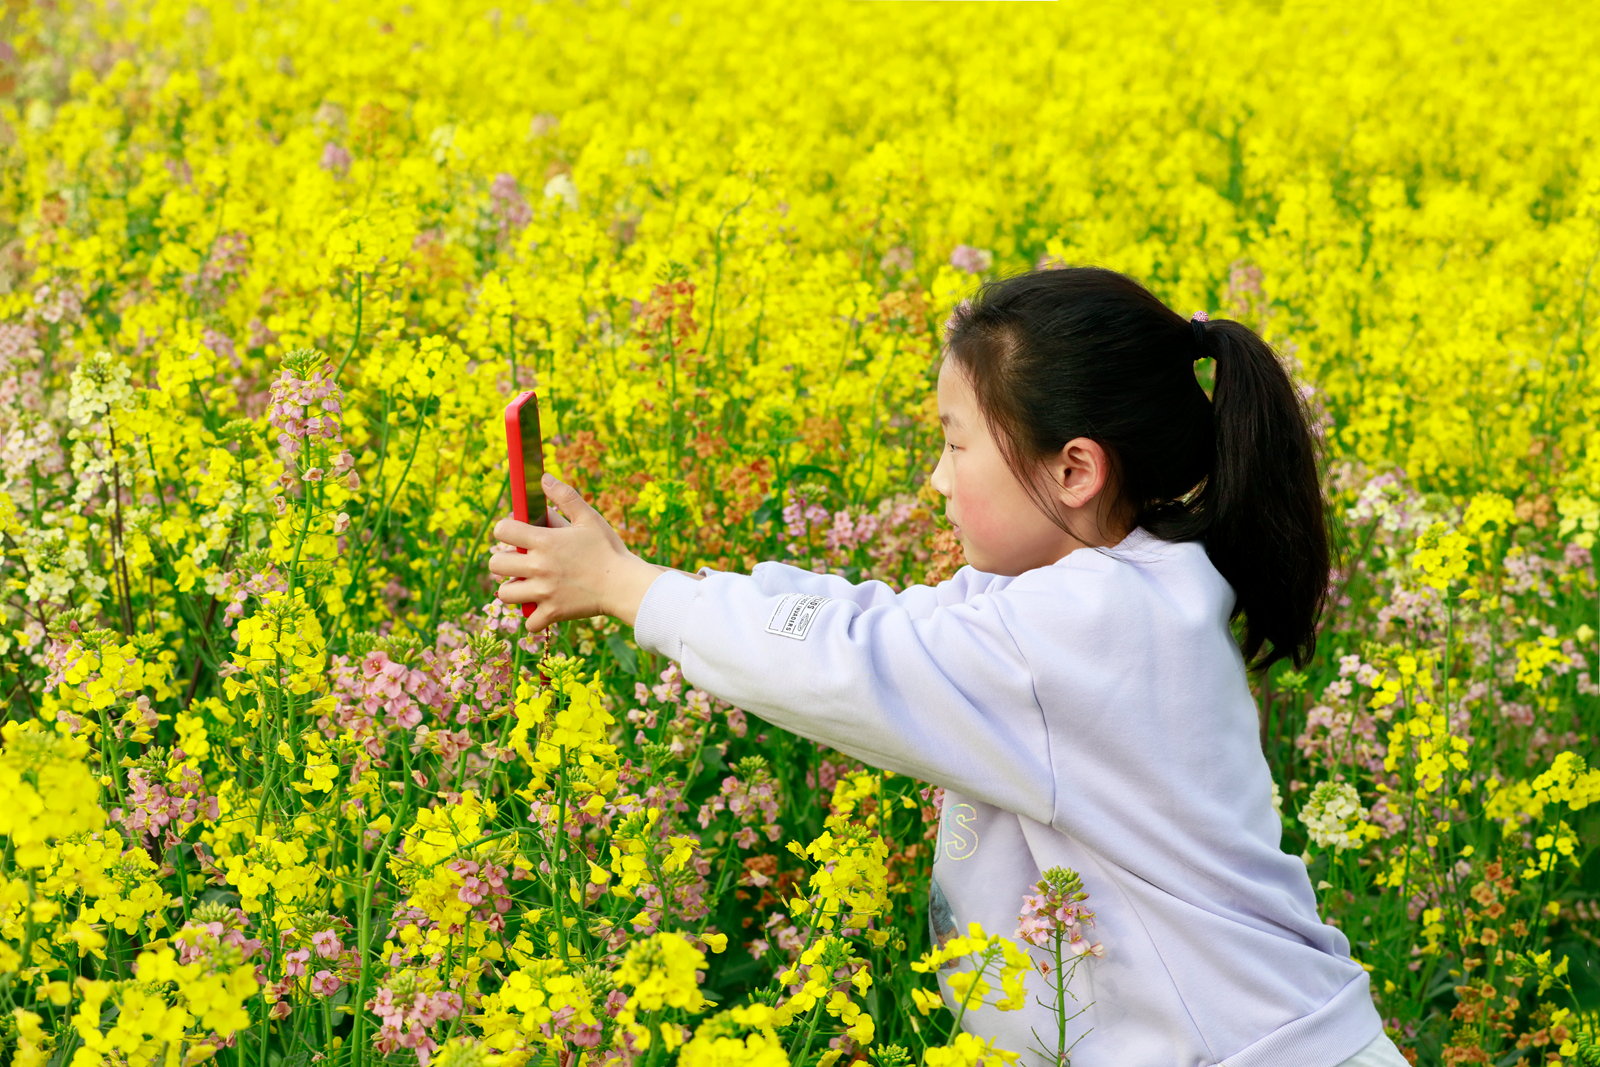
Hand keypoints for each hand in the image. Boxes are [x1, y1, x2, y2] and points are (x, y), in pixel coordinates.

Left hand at [489, 474, 664, 630]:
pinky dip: (533, 617)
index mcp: (544, 541)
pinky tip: (543, 607)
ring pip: (504, 594)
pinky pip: (528, 623)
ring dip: (514, 589)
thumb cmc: (608, 549)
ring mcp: (543, 592)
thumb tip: (544, 478)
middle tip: (520, 562)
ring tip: (529, 585)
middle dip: (503, 561)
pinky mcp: (552, 613)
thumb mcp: (589, 518)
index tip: (515, 534)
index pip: (502, 530)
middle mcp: (538, 567)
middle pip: (494, 564)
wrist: (625, 585)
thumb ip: (565, 496)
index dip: (505, 529)